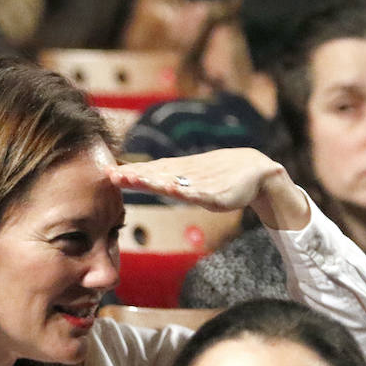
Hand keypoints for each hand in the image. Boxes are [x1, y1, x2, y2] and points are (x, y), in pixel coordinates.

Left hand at [107, 148, 309, 229]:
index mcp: (180, 173)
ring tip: (135, 179)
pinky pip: (199, 193)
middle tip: (113, 175)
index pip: (150, 173)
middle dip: (135, 176)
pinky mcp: (218, 193)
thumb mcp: (192, 182)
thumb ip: (171, 182)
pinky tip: (172, 188)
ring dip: (154, 180)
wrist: (257, 171)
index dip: (130, 174)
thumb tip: (144, 180)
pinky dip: (185, 190)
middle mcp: (188, 175)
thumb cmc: (221, 177)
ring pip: (174, 182)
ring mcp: (202, 184)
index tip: (108, 174)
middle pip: (157, 176)